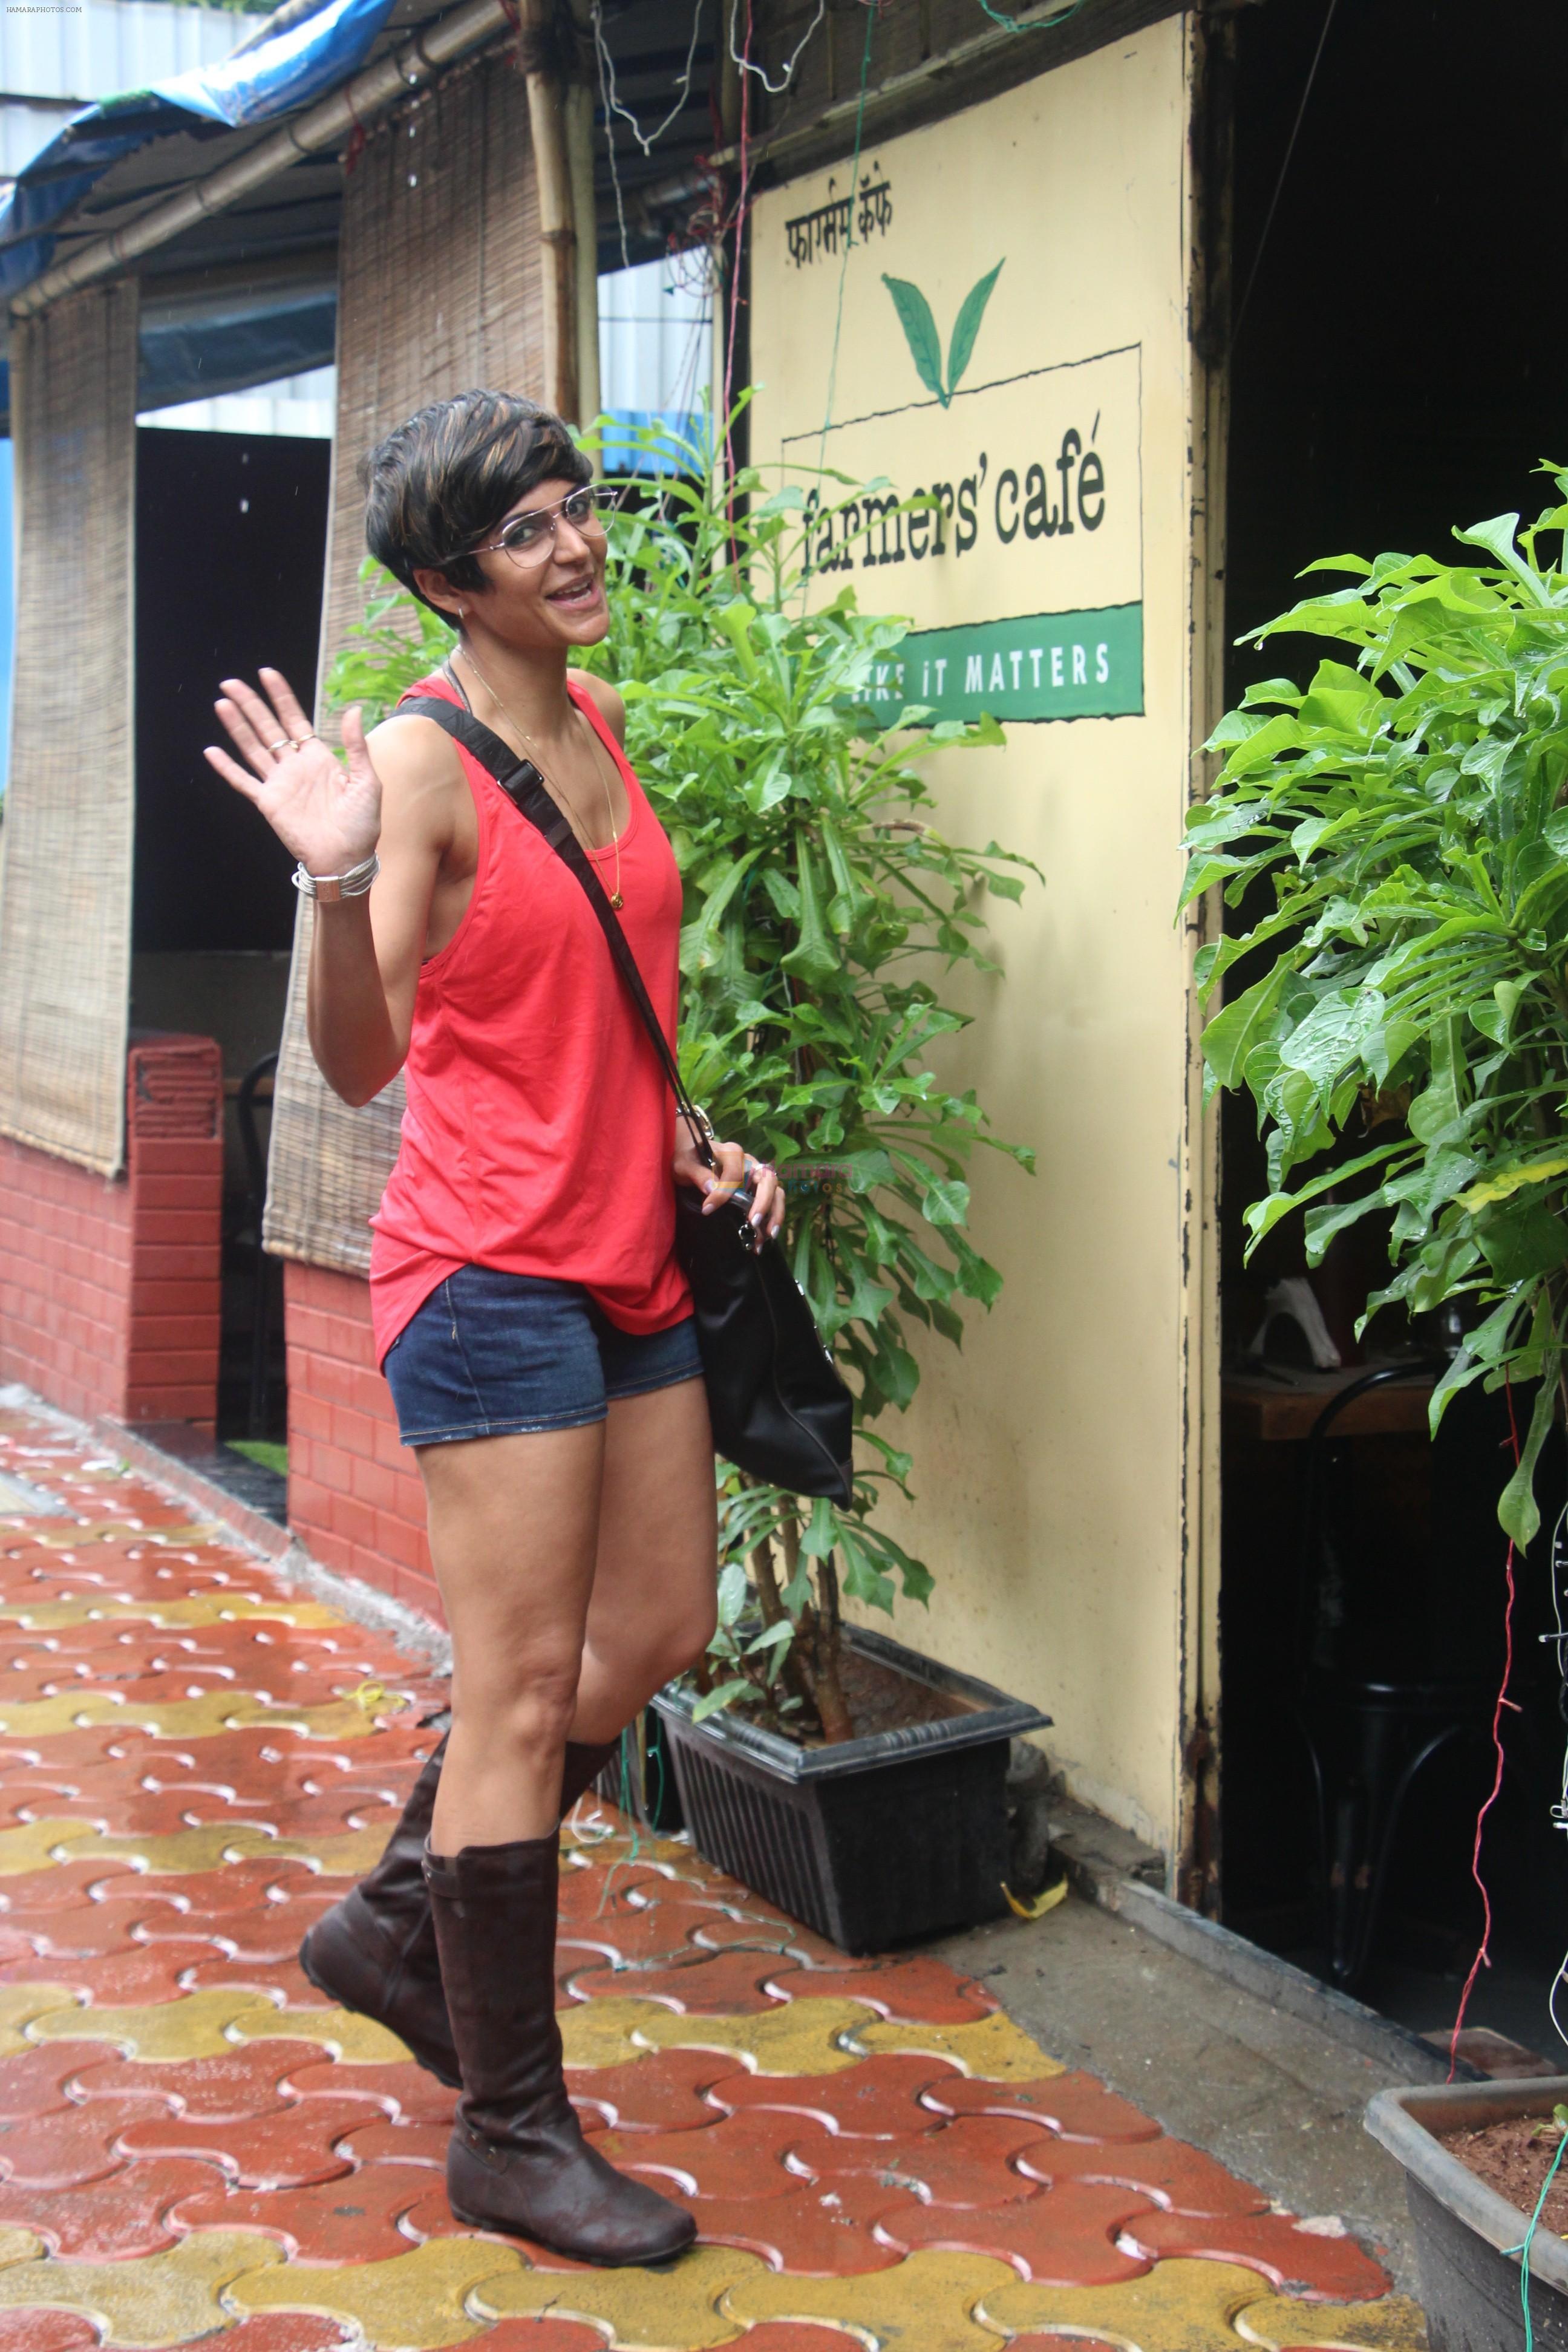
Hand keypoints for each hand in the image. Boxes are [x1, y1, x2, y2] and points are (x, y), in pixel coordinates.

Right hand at [204, 667, 381, 879]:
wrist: (347, 858)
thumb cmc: (362, 824)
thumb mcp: (367, 781)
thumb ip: (356, 747)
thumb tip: (352, 710)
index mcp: (318, 757)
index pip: (294, 719)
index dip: (280, 696)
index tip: (266, 674)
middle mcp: (295, 766)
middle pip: (268, 728)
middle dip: (251, 704)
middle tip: (231, 682)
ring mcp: (280, 784)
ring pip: (253, 748)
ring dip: (237, 727)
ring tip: (222, 704)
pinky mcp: (268, 803)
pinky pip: (243, 782)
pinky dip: (227, 767)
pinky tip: (212, 751)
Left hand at [672, 1128, 785, 1239]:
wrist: (692, 1157)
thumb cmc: (689, 1158)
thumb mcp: (685, 1164)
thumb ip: (697, 1174)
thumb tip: (712, 1188)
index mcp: (732, 1153)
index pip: (734, 1174)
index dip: (723, 1193)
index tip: (707, 1209)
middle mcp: (750, 1163)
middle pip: (767, 1180)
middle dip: (763, 1202)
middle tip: (753, 1222)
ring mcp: (756, 1176)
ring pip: (776, 1191)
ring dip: (775, 1213)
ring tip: (769, 1234)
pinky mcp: (757, 1189)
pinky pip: (772, 1201)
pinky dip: (773, 1218)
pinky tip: (766, 1236)